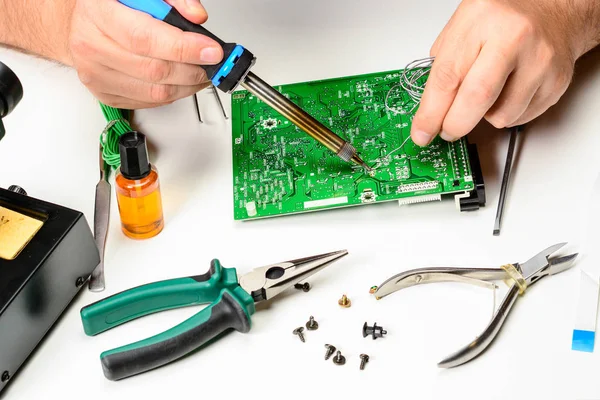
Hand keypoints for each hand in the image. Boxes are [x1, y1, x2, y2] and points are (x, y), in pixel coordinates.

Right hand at [67, 0, 221, 108]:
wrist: (82, 24)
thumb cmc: (112, 6)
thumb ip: (174, 0)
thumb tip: (197, 16)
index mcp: (99, 14)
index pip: (146, 38)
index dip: (184, 48)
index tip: (211, 51)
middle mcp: (93, 47)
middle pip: (154, 70)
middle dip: (193, 69)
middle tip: (212, 63)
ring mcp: (97, 75)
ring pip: (155, 92)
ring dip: (187, 86)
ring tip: (201, 73)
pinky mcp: (106, 94)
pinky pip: (149, 102)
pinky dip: (172, 94)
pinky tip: (180, 81)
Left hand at [410, 0, 599, 145]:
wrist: (553, 10)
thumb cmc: (503, 18)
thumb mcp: (463, 26)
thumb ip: (444, 64)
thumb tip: (430, 109)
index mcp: (481, 20)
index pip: (447, 76)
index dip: (430, 113)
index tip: (421, 132)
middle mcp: (514, 38)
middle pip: (477, 98)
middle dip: (455, 124)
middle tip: (446, 130)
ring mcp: (539, 61)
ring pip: (500, 116)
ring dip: (484, 117)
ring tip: (486, 94)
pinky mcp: (556, 82)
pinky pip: (520, 118)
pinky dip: (506, 114)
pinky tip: (508, 92)